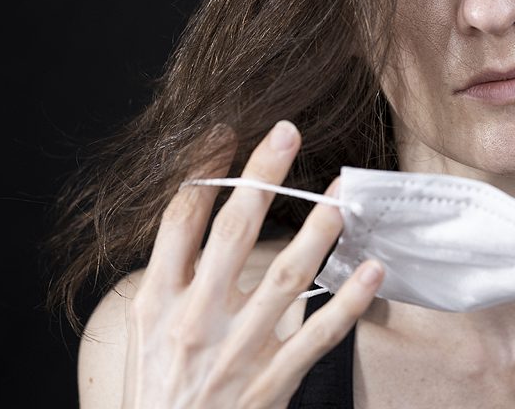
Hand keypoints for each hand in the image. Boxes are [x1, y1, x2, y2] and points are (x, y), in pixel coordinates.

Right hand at [123, 121, 383, 408]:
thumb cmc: (157, 393)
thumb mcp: (143, 332)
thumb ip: (171, 278)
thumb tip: (200, 213)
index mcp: (156, 303)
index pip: (179, 221)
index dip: (204, 171)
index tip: (227, 132)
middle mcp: (194, 321)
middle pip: (232, 234)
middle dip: (261, 178)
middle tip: (288, 132)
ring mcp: (235, 353)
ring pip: (284, 278)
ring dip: (317, 232)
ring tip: (341, 195)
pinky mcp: (270, 385)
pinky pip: (318, 336)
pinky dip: (348, 302)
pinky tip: (371, 269)